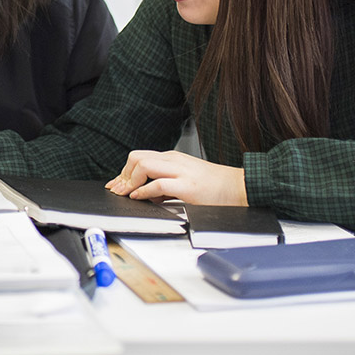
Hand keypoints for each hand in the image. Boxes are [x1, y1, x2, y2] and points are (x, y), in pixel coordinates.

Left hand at [106, 149, 246, 205]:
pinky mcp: (187, 186)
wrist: (239, 187)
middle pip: (136, 157)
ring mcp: (180, 171)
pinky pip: (158, 184)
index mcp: (172, 158)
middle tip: (118, 190)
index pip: (139, 157)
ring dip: (129, 181)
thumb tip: (145, 194)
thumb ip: (165, 183)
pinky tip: (139, 197)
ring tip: (126, 193)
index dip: (123, 172)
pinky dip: (144, 191)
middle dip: (122, 174)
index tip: (115, 184)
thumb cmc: (214, 186)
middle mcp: (173, 160)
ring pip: (143, 165)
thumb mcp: (184, 179)